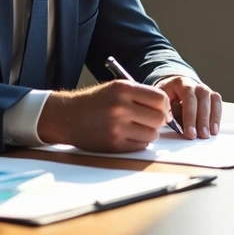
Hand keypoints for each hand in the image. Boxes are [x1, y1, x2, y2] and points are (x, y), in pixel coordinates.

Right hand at [37, 80, 170, 151]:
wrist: (67, 117)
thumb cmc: (95, 102)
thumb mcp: (116, 88)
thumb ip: (140, 95)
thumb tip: (166, 109)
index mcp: (123, 89)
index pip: (160, 98)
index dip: (166, 106)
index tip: (164, 110)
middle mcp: (121, 107)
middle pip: (159, 118)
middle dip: (160, 120)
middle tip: (152, 120)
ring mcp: (117, 127)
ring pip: (153, 134)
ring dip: (150, 133)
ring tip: (139, 128)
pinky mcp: (114, 144)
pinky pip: (141, 145)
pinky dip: (140, 142)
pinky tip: (130, 136)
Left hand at [155, 75, 222, 139]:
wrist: (173, 89)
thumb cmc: (166, 98)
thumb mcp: (161, 102)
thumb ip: (164, 111)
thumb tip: (167, 123)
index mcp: (181, 83)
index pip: (188, 96)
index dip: (190, 115)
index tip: (190, 132)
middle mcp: (195, 85)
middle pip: (202, 98)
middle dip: (202, 119)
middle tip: (201, 135)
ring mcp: (205, 90)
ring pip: (213, 100)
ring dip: (212, 118)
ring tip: (210, 133)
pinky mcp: (211, 97)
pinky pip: (217, 104)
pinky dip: (217, 117)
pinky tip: (214, 129)